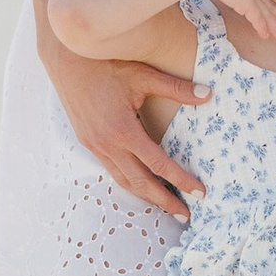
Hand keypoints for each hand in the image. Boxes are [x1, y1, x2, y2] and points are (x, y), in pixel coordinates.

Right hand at [42, 35, 207, 217]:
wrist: (67, 61)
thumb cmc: (107, 64)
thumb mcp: (143, 75)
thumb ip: (176, 88)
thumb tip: (208, 93)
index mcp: (123, 130)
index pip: (158, 164)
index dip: (181, 180)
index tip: (199, 192)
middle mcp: (107, 144)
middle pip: (140, 183)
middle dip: (164, 200)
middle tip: (186, 214)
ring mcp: (95, 146)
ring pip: (123, 181)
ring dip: (145, 196)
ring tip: (166, 205)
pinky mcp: (88, 143)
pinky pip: (112, 170)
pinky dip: (129, 182)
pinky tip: (140, 185)